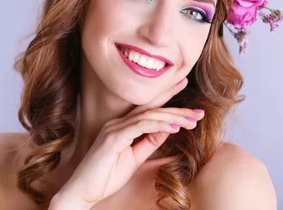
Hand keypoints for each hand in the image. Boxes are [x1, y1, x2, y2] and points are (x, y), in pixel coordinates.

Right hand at [55, 77, 204, 207]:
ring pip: (149, 116)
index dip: (168, 98)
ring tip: (192, 120)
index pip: (148, 108)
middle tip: (199, 111)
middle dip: (178, 108)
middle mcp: (117, 123)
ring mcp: (114, 129)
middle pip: (152, 109)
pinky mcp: (113, 139)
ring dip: (173, 117)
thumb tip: (166, 130)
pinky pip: (140, 127)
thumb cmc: (105, 177)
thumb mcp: (134, 158)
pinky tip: (174, 128)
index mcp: (122, 126)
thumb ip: (148, 142)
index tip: (186, 90)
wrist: (82, 191)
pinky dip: (159, 125)